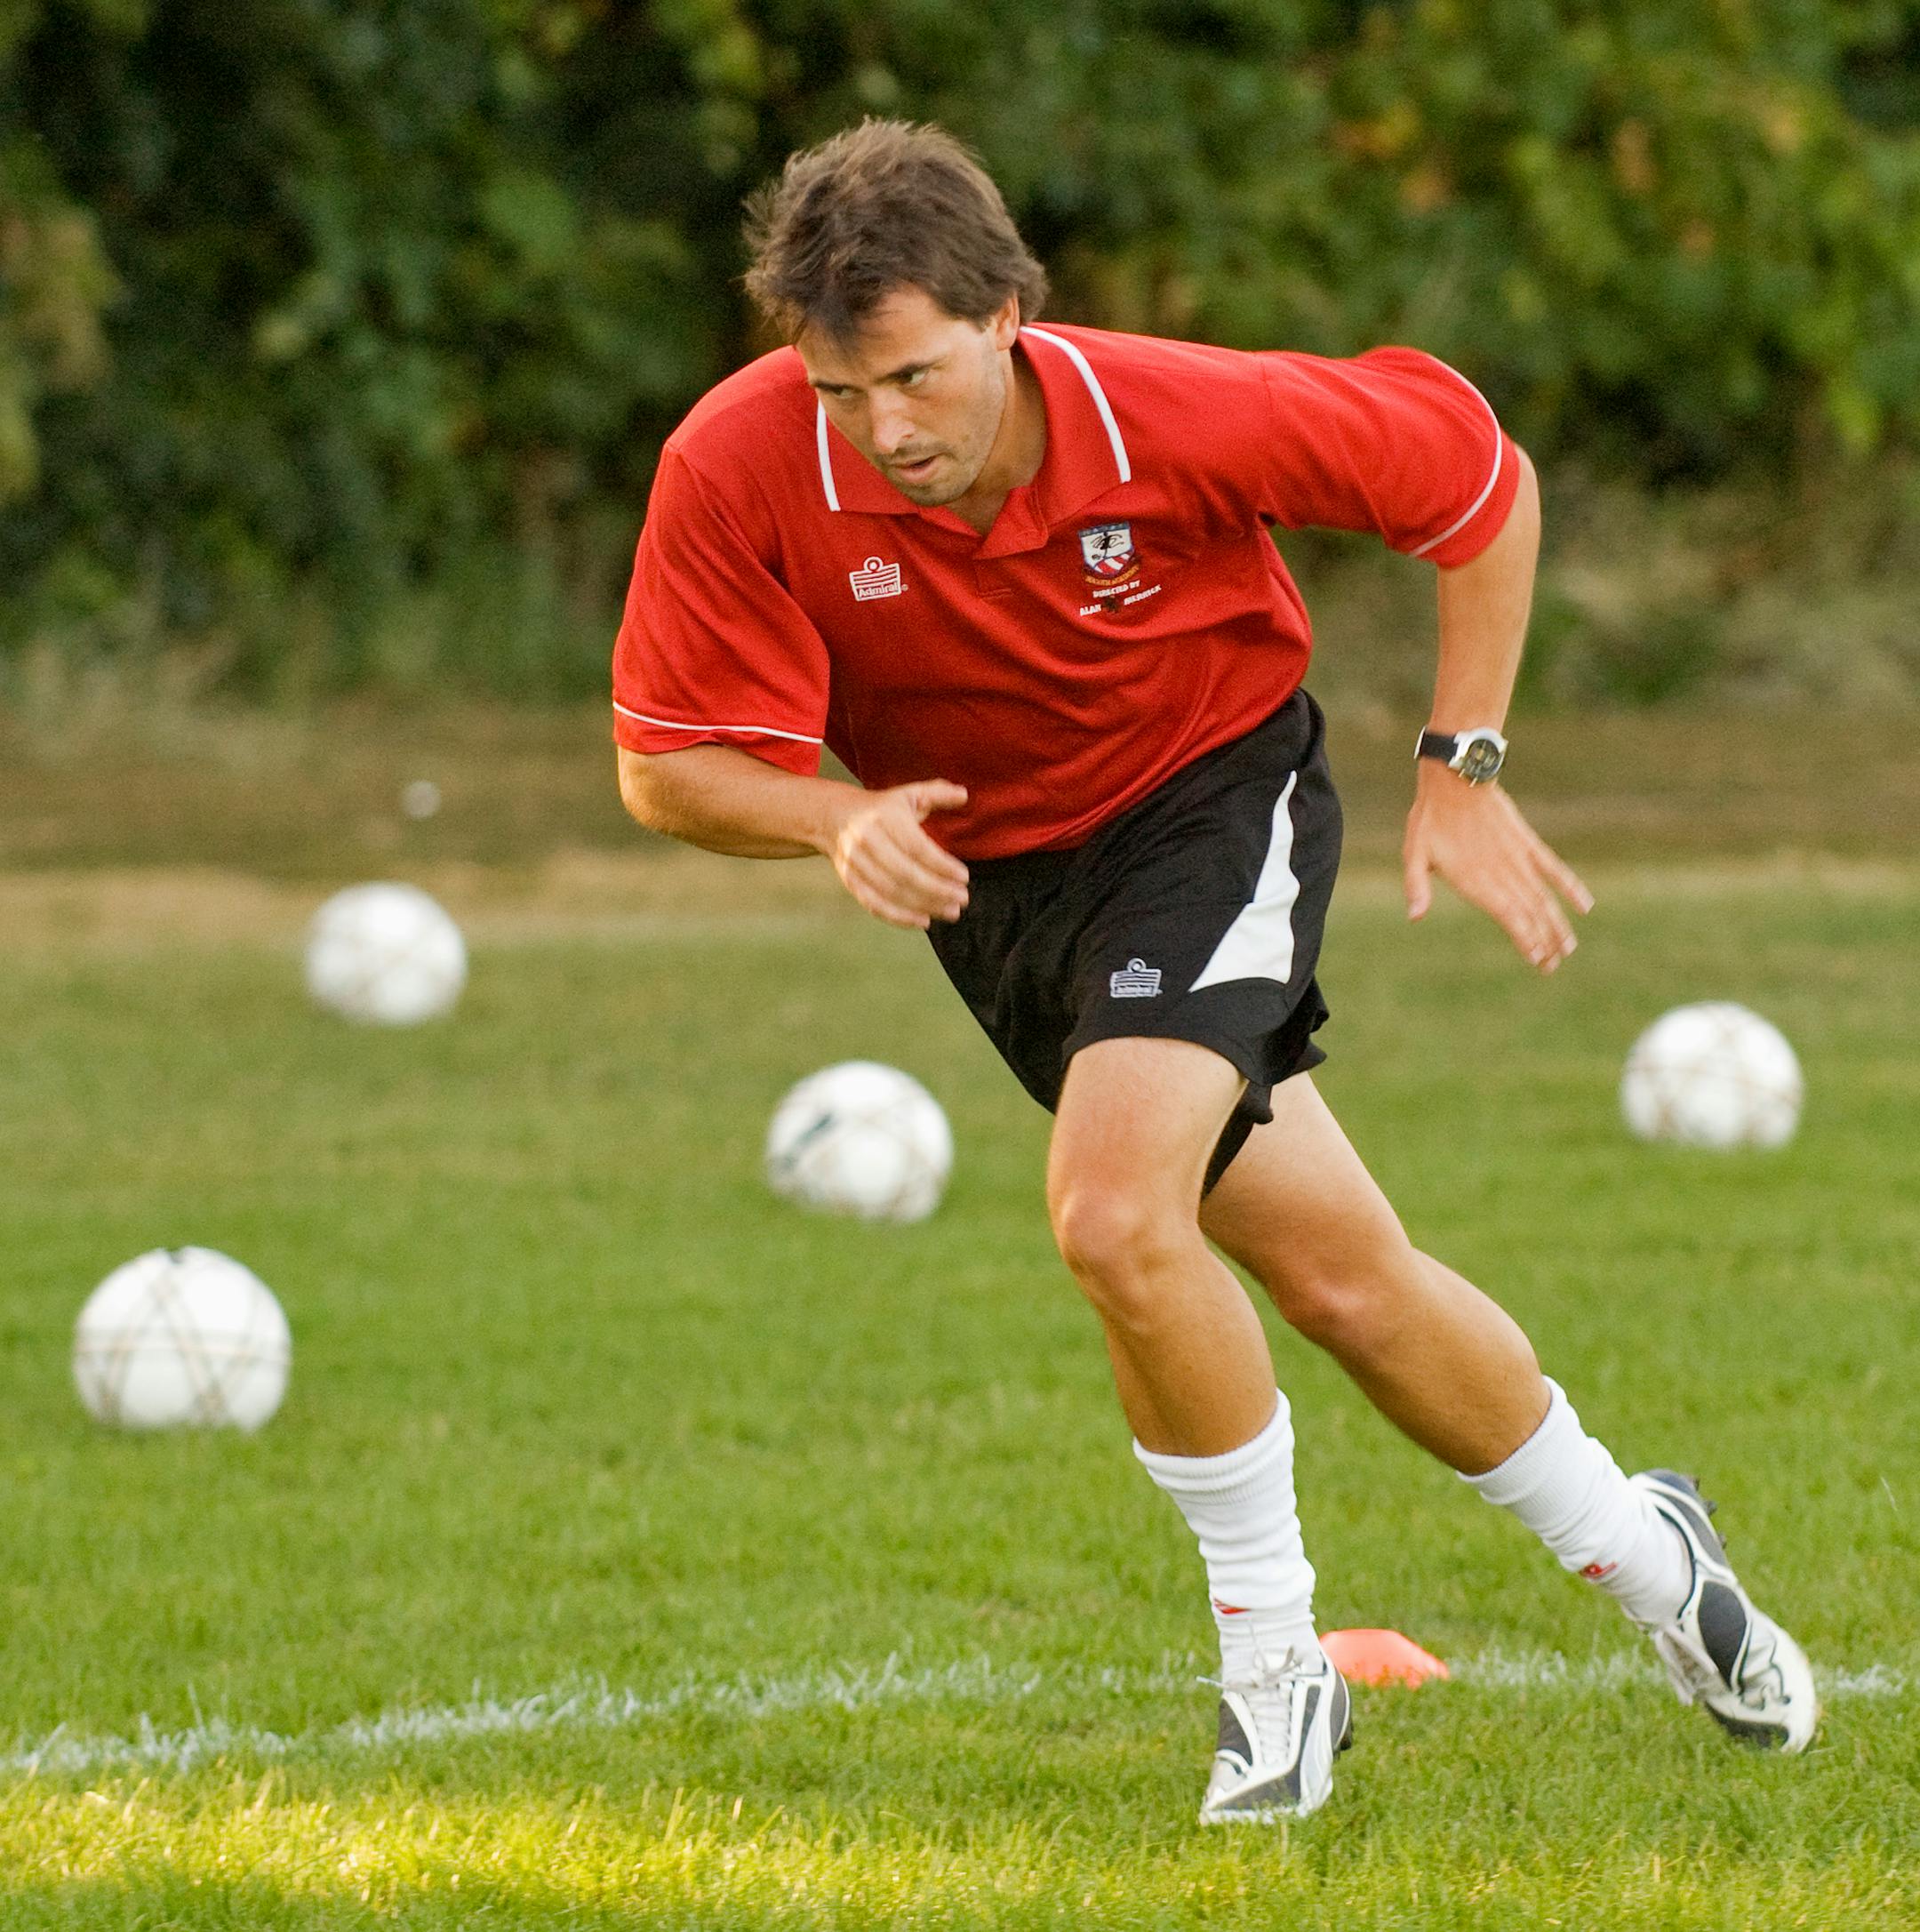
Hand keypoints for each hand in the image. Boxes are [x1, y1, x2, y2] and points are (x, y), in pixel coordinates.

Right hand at [827, 779, 969, 929]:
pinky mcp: (849, 880)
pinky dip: (899, 917)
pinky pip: (874, 904)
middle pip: (905, 873)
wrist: (833, 816)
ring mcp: (855, 862)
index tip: (963, 877)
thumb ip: (938, 793)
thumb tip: (964, 794)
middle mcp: (867, 840)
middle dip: (937, 890)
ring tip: (951, 912)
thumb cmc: (881, 808)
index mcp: (885, 816)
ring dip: (924, 906)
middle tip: (962, 899)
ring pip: (891, 892)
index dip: (942, 865)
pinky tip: (923, 920)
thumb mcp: (908, 794)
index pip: (917, 847)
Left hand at [1403, 768, 1591, 972]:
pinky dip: (1570, 886)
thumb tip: (1414, 916)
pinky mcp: (1527, 842)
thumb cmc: (1430, 819)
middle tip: (1552, 967)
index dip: (1524, 938)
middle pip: (1529, 913)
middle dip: (1542, 942)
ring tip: (1568, 948)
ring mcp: (1518, 857)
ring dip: (1557, 923)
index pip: (1508, 915)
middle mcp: (1502, 872)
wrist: (1457, 778)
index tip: (1537, 959)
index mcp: (1476, 880)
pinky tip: (1585, 905)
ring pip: (1544, 896)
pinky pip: (1553, 868)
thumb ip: (1416, 885)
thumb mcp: (1414, 853)